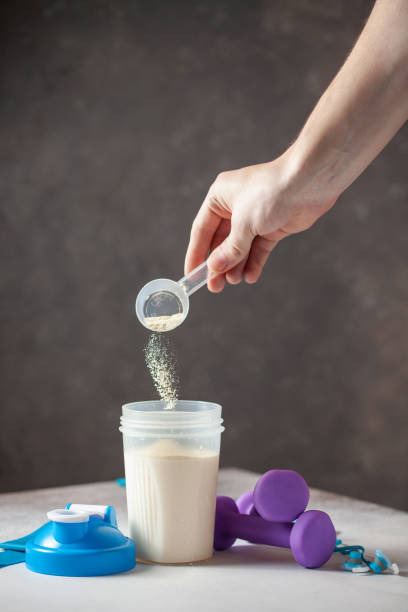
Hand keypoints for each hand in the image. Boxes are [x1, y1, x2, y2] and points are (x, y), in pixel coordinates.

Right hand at [185, 151, 336, 291]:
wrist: (310, 183)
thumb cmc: (271, 193)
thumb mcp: (244, 224)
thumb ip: (230, 249)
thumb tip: (214, 268)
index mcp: (220, 197)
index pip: (202, 230)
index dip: (196, 253)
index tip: (191, 275)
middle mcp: (235, 206)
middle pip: (221, 241)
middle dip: (219, 264)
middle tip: (214, 286)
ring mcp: (255, 217)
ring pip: (240, 247)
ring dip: (236, 265)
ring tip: (234, 281)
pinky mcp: (273, 226)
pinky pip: (258, 249)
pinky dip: (254, 262)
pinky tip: (250, 276)